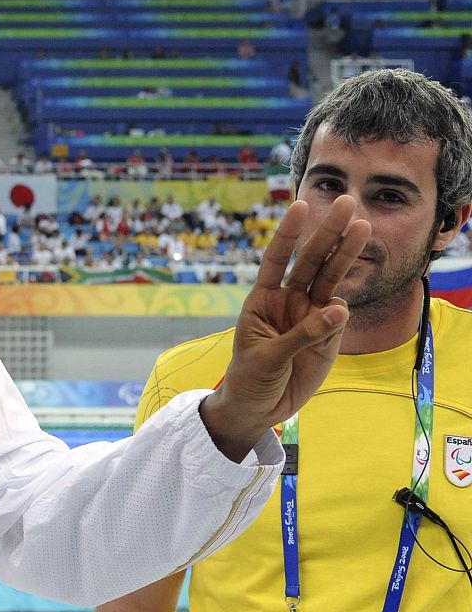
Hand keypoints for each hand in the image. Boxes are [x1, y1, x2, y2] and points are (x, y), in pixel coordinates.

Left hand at [201, 195, 369, 459]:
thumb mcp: (267, 358)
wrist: (259, 408)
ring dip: (346, 254)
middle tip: (347, 204)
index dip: (289, 234)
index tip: (301, 206)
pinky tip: (340, 309)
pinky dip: (342, 309)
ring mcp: (310, 315)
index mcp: (262, 298)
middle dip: (327, 233)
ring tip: (362, 227)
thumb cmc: (250, 378)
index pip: (277, 259)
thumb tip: (337, 308)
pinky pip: (339, 315)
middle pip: (311, 261)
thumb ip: (302, 335)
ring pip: (331, 280)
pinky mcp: (328, 335)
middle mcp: (288, 301)